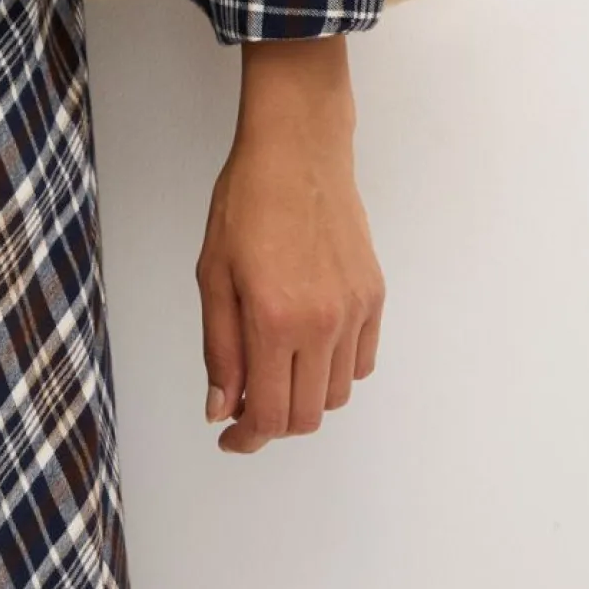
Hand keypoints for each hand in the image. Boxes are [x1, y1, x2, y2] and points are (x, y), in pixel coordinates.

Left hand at [195, 78, 384, 452]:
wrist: (298, 150)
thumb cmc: (248, 200)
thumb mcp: (213, 273)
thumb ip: (219, 348)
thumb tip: (222, 406)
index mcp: (274, 320)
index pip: (270, 414)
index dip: (248, 438)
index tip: (231, 437)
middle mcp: (322, 324)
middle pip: (306, 415)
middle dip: (273, 422)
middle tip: (245, 404)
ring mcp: (355, 312)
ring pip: (337, 394)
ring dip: (304, 398)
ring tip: (274, 369)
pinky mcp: (374, 297)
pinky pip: (361, 362)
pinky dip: (335, 371)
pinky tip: (308, 347)